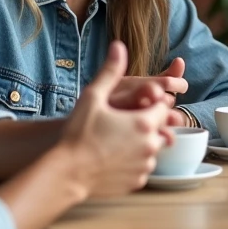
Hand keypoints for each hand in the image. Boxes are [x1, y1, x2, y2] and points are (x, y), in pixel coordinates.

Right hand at [62, 41, 174, 196]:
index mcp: (145, 122)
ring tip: (114, 141)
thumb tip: (119, 46)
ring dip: (140, 144)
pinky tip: (112, 158)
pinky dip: (132, 162)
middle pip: (158, 128)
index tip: (131, 105)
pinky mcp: (138, 182)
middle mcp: (151, 145)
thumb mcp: (93, 98)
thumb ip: (110, 72)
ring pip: (151, 149)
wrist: (65, 174)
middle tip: (119, 124)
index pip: (161, 106)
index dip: (148, 103)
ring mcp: (145, 166)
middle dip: (144, 124)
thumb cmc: (77, 134)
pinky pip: (141, 167)